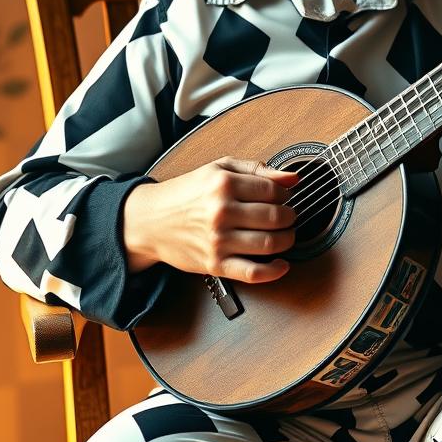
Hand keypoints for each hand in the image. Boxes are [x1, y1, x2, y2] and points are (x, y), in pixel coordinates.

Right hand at [123, 158, 298, 282]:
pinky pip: (253, 272)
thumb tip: (292, 178)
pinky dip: (274, 271)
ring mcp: (218, 240)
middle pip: (275, 217)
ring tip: (285, 235)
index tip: (284, 197)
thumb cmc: (185, 193)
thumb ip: (257, 170)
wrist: (149, 220)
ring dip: (287, 240)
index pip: (273, 190)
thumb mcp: (219, 168)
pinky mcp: (215, 264)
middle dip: (289, 217)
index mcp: (224, 184)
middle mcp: (221, 212)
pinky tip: (281, 264)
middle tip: (287, 216)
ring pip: (270, 244)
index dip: (285, 194)